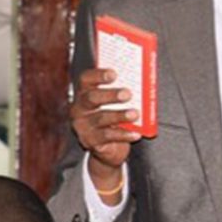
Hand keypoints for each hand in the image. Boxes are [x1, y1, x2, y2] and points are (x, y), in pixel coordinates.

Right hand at [71, 68, 140, 201]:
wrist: (108, 148)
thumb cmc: (113, 118)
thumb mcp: (114, 103)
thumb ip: (122, 89)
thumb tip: (142, 76)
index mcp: (85, 93)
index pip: (86, 79)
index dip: (98, 75)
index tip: (114, 74)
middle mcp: (80, 108)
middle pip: (91, 98)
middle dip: (110, 95)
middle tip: (127, 94)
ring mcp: (83, 126)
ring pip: (101, 118)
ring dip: (120, 115)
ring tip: (135, 114)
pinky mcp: (91, 141)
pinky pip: (108, 136)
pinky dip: (124, 134)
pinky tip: (136, 133)